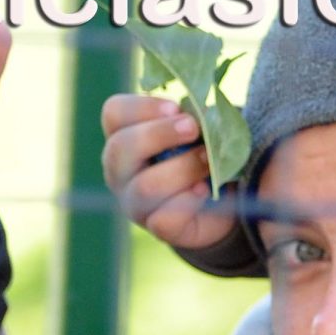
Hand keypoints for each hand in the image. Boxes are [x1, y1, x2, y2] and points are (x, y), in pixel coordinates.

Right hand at [99, 92, 241, 252]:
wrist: (221, 201)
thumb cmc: (202, 151)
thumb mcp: (199, 127)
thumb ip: (196, 117)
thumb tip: (204, 113)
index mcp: (124, 135)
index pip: (114, 113)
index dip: (142, 107)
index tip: (175, 107)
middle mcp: (120, 169)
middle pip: (121, 147)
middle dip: (160, 134)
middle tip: (193, 128)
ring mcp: (134, 202)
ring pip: (145, 185)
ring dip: (183, 168)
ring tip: (209, 160)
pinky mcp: (156, 227)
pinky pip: (164, 218)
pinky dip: (188, 200)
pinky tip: (205, 189)